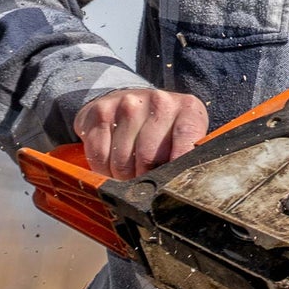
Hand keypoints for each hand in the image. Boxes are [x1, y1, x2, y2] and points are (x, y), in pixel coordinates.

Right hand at [73, 87, 208, 179]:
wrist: (130, 101)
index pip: (187, 138)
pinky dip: (102, 169)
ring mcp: (128, 104)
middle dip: (144, 178)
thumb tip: (188, 187)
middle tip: (144, 179)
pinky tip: (111, 162)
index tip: (171, 186)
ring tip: (129, 170)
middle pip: (149, 158)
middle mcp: (159, 101)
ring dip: (122, 176)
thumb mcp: (184, 138)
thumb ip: (189, 158)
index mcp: (188, 109)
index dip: (178, 166)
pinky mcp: (101, 111)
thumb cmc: (163, 130)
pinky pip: (99, 156)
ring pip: (122, 162)